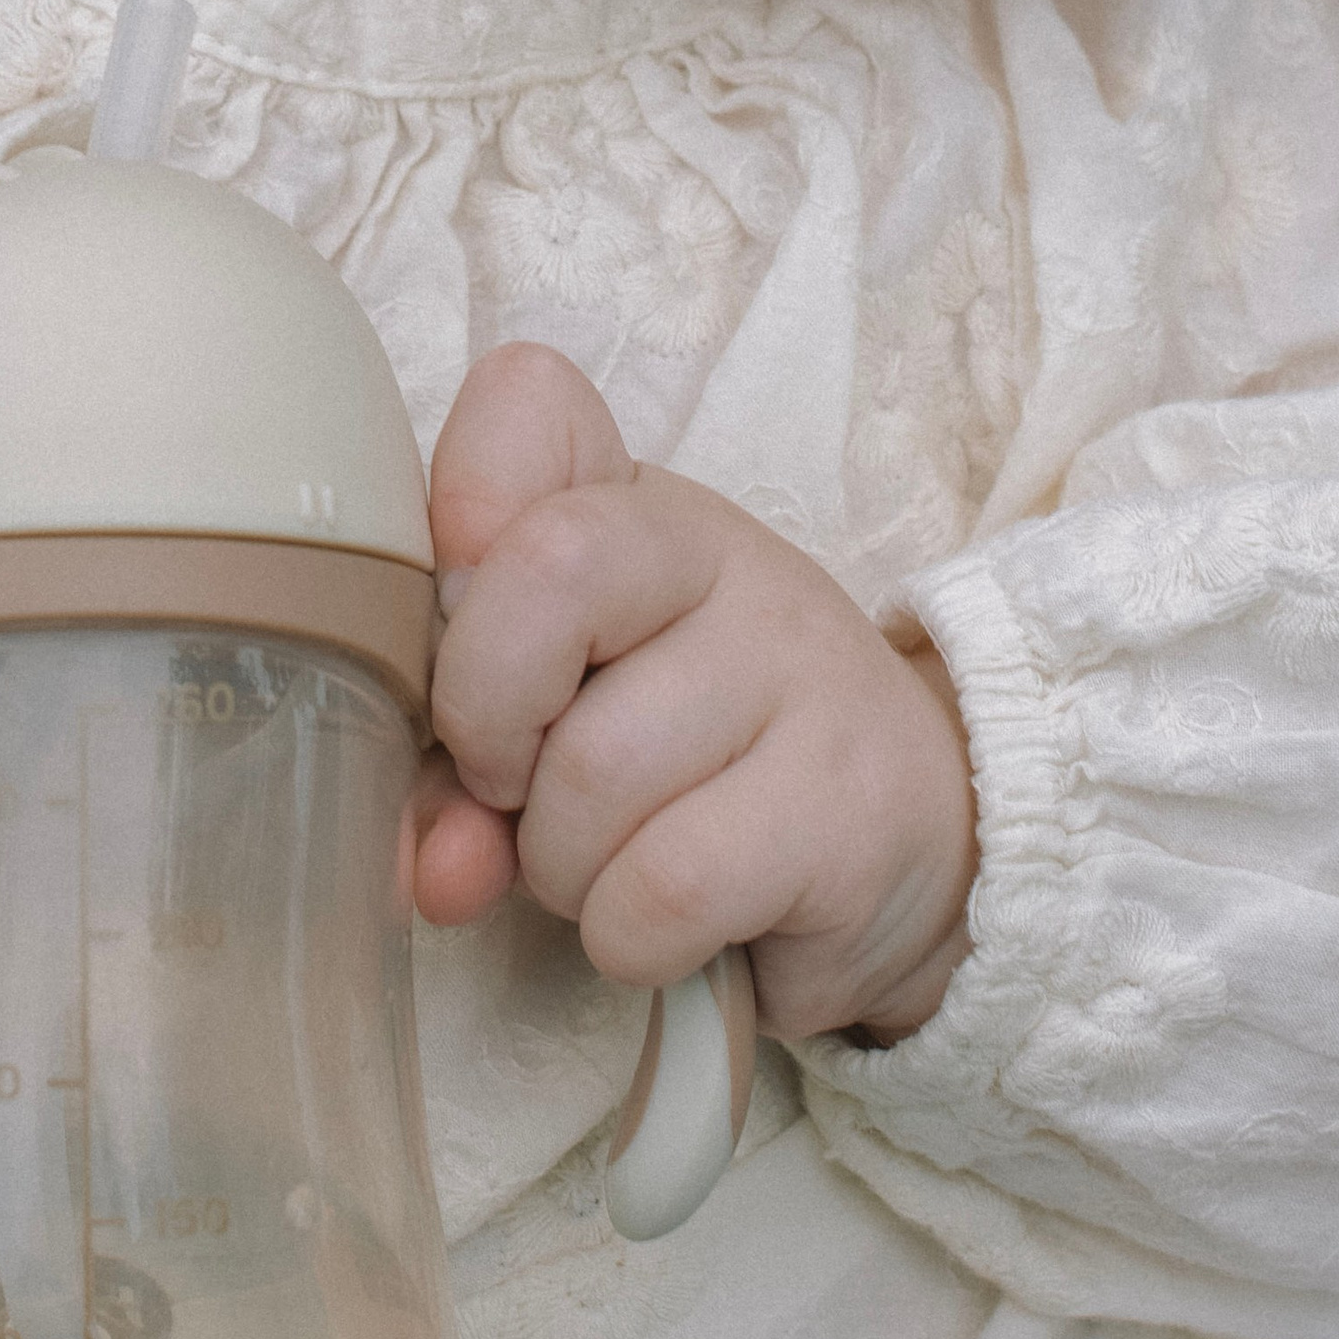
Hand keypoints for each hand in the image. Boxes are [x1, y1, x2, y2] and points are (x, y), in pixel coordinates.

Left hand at [411, 345, 975, 1041]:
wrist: (906, 830)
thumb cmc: (696, 755)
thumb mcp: (569, 708)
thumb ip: (465, 756)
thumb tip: (432, 868)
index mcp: (638, 504)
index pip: (529, 403)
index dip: (457, 512)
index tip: (453, 621)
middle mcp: (727, 554)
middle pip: (547, 573)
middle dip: (484, 719)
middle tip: (511, 785)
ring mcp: (800, 668)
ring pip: (592, 772)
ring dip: (561, 864)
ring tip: (613, 863)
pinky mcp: (846, 805)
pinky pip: (664, 885)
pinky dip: (629, 934)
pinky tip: (671, 923)